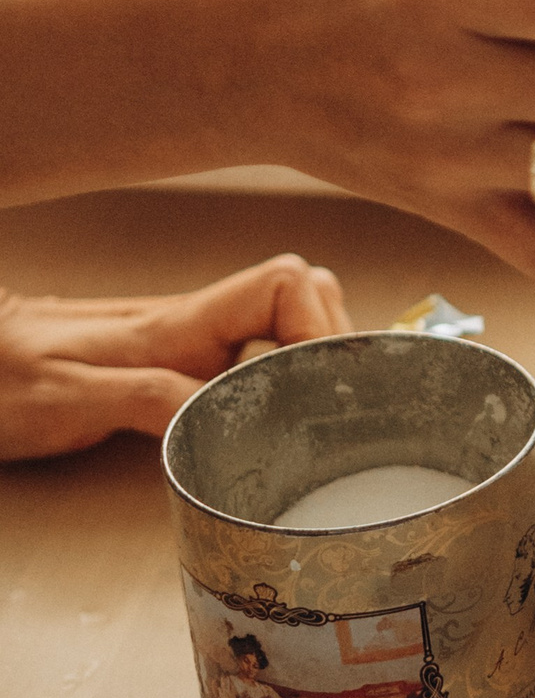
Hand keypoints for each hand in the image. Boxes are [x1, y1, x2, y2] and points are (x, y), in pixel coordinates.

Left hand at [0, 255, 347, 460]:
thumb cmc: (3, 380)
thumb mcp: (68, 399)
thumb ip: (149, 398)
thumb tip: (226, 410)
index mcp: (176, 326)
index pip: (285, 285)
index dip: (319, 324)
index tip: (326, 379)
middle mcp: (194, 323)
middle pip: (306, 295)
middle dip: (335, 339)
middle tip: (338, 398)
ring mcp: (190, 338)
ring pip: (287, 320)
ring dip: (316, 354)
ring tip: (320, 405)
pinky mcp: (179, 358)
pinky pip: (256, 348)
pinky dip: (284, 373)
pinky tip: (276, 412)